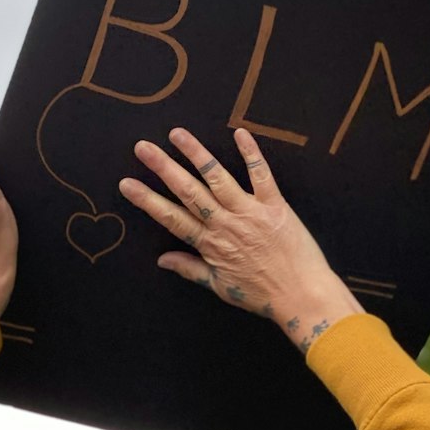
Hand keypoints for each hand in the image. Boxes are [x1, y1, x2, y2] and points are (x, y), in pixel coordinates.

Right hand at [118, 126, 361, 351]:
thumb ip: (190, 269)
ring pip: (218, 178)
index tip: (127, 183)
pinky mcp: (275, 205)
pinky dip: (251, 153)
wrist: (302, 296)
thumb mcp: (221, 287)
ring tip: (177, 133)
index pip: (171, 218)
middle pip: (189, 191)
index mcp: (211, 244)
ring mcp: (250, 212)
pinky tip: (239, 133)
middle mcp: (226, 224)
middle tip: (143, 147)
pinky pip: (261, 175)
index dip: (147, 200)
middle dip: (163, 168)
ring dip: (196, 153)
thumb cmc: (263, 296)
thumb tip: (161, 260)